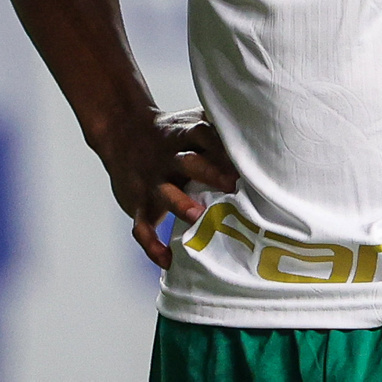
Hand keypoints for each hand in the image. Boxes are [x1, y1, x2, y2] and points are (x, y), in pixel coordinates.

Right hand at [95, 109, 238, 268]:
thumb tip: (260, 127)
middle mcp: (168, 157)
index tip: (245, 157)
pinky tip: (167, 260)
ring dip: (180, 204)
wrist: (122, 131)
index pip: (204, 134)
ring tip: (198, 216)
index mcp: (184, 135)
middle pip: (188, 161)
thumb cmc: (170, 132)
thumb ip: (218, 128)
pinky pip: (141, 227)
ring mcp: (152, 181)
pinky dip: (151, 246)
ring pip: (164, 193)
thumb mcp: (191, 121)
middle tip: (233, 184)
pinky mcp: (138, 204)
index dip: (222, 144)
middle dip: (209, 172)